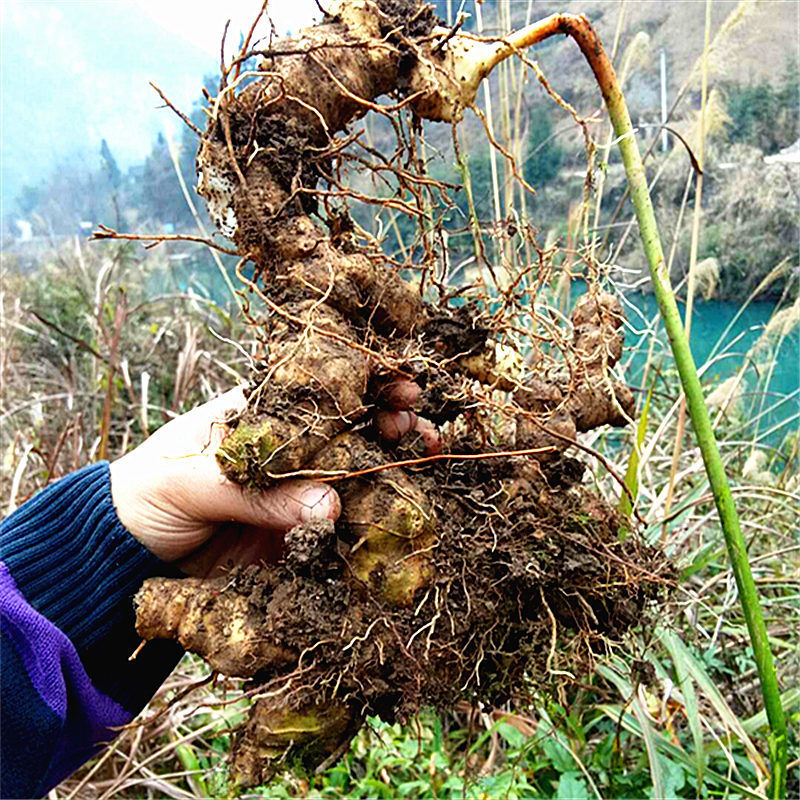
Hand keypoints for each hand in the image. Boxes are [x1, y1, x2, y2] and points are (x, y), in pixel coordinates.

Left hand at [110, 383, 435, 577]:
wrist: (125, 553)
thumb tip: (331, 502)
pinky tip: (398, 515)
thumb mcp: (194, 481)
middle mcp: (288, 448)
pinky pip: (340, 525)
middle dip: (391, 420)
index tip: (403, 386)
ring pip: (354, 474)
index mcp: (262, 414)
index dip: (365, 382)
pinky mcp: (296, 533)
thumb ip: (260, 493)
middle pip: (350, 427)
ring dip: (392, 467)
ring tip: (424, 461)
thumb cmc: (149, 492)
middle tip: (417, 429)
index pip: (321, 389)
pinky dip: (370, 521)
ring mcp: (294, 490)